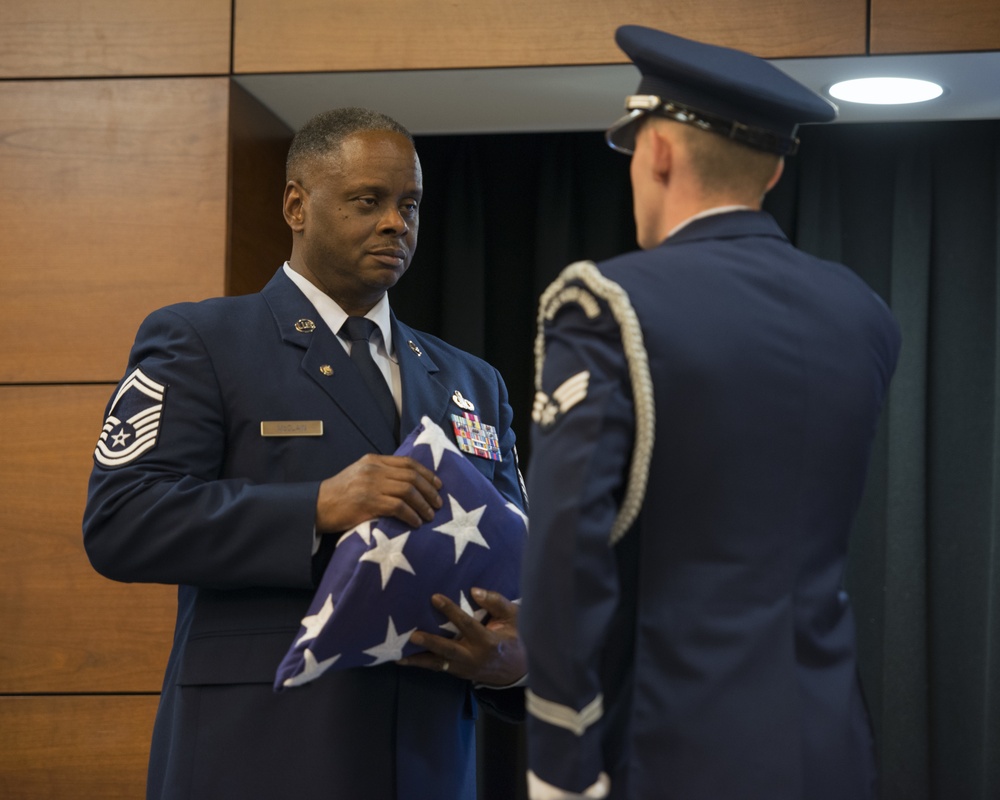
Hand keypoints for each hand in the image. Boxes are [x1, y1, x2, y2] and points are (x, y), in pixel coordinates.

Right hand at [315, 454, 441, 532]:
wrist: (316, 507)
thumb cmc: (339, 495)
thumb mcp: (360, 475)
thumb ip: (381, 474)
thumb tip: (408, 483)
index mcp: (373, 460)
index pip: (408, 463)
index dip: (427, 474)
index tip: (438, 485)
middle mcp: (374, 469)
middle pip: (411, 476)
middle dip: (429, 490)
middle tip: (438, 504)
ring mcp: (371, 485)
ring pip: (408, 491)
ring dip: (423, 504)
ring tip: (430, 515)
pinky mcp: (368, 502)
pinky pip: (398, 507)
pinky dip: (411, 515)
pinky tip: (416, 522)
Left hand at [400, 588, 525, 686]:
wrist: (518, 670)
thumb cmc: (515, 637)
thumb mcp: (514, 617)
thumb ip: (496, 602)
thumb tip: (474, 591)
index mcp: (488, 641)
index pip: (466, 624)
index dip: (450, 611)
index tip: (434, 597)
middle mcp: (474, 657)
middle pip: (449, 650)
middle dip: (430, 642)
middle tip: (413, 634)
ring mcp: (465, 668)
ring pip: (439, 664)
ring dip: (419, 660)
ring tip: (399, 656)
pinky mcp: (459, 673)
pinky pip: (438, 668)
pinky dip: (422, 663)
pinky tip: (405, 659)